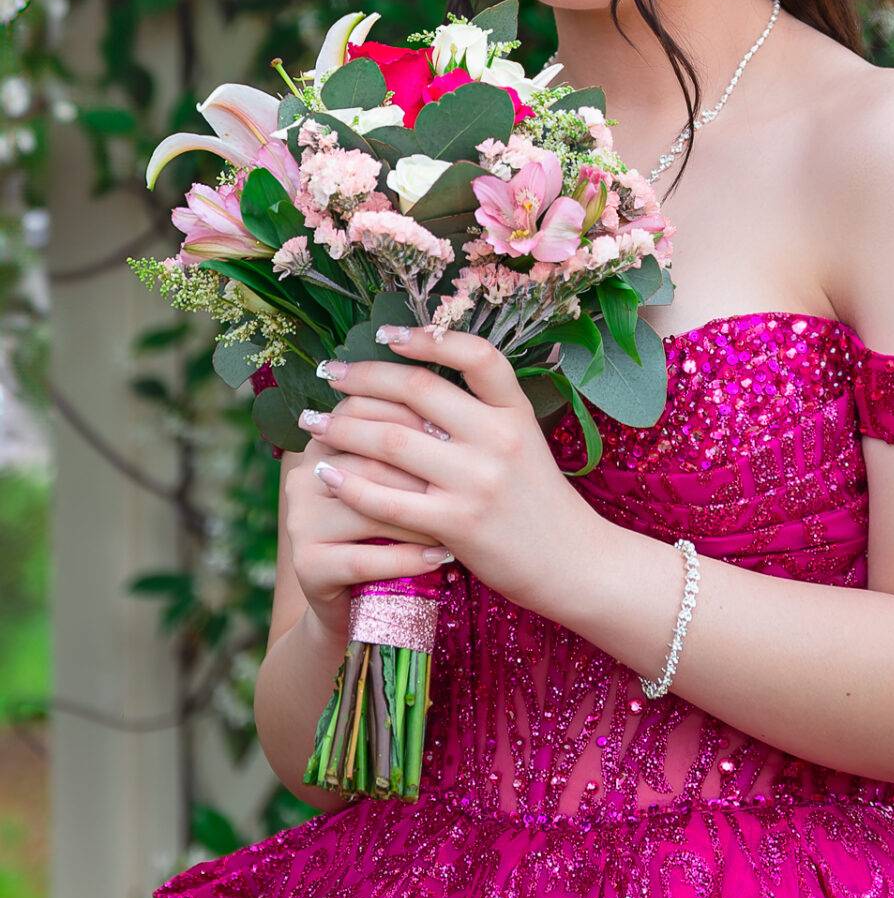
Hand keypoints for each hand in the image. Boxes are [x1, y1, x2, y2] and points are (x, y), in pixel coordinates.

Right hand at [283, 408, 453, 643]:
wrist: (360, 604)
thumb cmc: (393, 529)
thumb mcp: (399, 482)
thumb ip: (413, 446)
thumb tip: (459, 418)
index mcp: (324, 443)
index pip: (365, 412)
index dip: (411, 417)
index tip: (455, 431)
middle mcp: (304, 475)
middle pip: (370, 462)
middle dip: (423, 473)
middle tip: (468, 479)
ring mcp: (300, 520)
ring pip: (367, 509)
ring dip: (420, 518)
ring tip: (461, 522)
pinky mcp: (306, 565)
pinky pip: (364, 558)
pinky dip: (407, 558)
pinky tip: (440, 557)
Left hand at [301, 327, 601, 615]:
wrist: (574, 564)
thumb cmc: (540, 502)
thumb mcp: (524, 443)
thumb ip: (481, 416)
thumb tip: (414, 387)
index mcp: (516, 411)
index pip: (476, 354)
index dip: (428, 337)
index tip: (386, 333)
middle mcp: (499, 438)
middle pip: (418, 389)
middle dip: (363, 377)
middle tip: (330, 372)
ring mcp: (478, 481)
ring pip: (392, 439)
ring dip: (343, 427)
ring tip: (314, 422)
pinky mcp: (458, 525)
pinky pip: (388, 498)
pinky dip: (350, 483)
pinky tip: (326, 474)